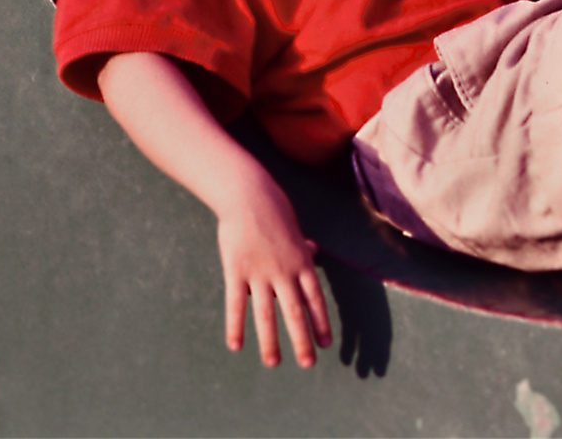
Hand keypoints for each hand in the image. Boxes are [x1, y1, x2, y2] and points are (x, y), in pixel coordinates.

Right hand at [217, 173, 333, 366]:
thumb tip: (314, 251)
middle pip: (295, 312)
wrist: (248, 196)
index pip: (315, 299)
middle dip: (302, 340)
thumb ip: (302, 246)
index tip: (325, 344)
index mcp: (302, 262)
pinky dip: (236, 326)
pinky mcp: (236, 271)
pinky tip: (236, 345)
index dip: (320, 322)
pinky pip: (236, 304)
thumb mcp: (294, 229)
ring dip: (270, 341)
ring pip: (266, 314)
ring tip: (273, 363)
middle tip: (308, 364)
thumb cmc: (273, 210)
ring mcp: (259, 273)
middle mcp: (284, 271)